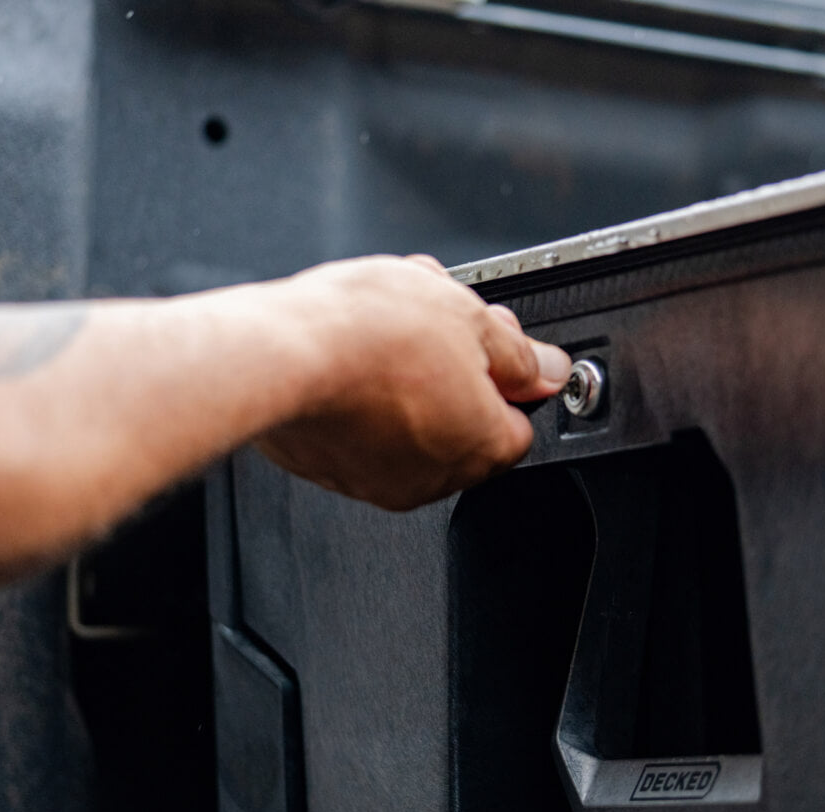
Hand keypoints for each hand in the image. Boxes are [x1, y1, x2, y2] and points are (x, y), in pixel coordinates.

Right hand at [252, 254, 569, 510]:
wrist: (276, 356)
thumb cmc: (370, 335)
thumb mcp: (468, 318)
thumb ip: (518, 353)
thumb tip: (547, 370)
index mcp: (483, 446)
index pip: (520, 422)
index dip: (507, 375)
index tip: (489, 343)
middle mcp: (435, 478)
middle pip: (466, 424)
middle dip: (458, 373)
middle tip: (435, 326)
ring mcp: (377, 481)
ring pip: (412, 427)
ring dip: (409, 382)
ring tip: (383, 331)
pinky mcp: (330, 471)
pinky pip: (362, 434)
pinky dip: (363, 402)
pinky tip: (350, 359)